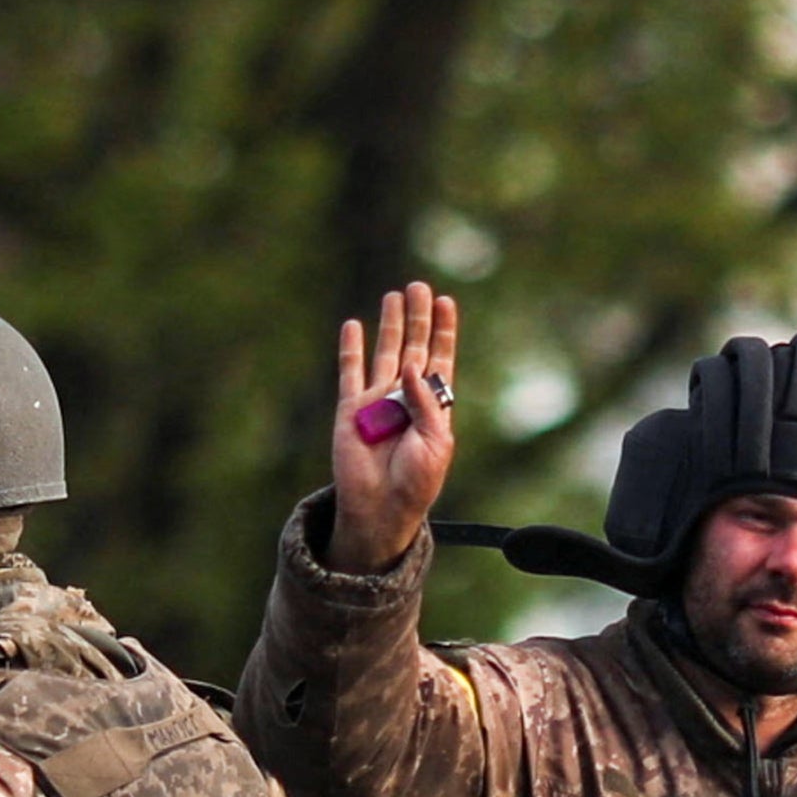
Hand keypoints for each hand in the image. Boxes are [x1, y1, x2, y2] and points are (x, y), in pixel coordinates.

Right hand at [326, 281, 460, 573]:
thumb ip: (426, 403)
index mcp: (432, 405)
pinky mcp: (350, 409)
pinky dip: (351, 348)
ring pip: (384, 352)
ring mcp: (376, 400)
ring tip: (394, 295)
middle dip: (417, 317)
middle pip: (413, 347)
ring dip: (390, 324)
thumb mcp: (436, 444)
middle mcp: (405, 397)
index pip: (439, 358)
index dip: (443, 331)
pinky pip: (350, 372)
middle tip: (419, 287)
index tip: (446, 302)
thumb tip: (411, 364)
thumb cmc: (416, 483)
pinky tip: (353, 325)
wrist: (382, 509)